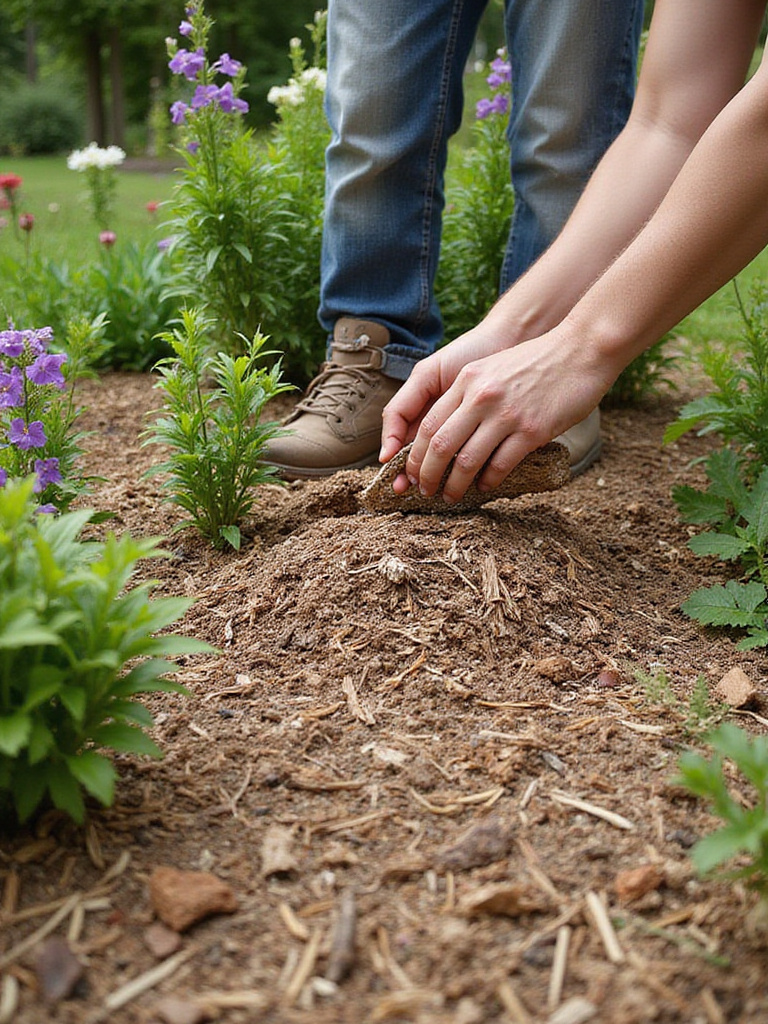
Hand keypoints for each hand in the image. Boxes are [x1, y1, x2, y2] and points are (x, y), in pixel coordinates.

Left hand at [380, 323, 611, 502]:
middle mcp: (481, 397)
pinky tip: (485, 486)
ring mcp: (506, 415)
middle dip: (426, 475)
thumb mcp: (491, 368)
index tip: (413, 471)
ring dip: (454, 485)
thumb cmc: (537, 361)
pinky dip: (488, 481)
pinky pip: (500, 464)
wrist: (581, 350)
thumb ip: (468, 393)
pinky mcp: (531, 430)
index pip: (427, 424)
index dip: (415, 454)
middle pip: (439, 446)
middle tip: (424, 490)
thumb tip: (449, 428)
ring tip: (451, 496)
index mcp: (467, 381)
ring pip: (466, 461)